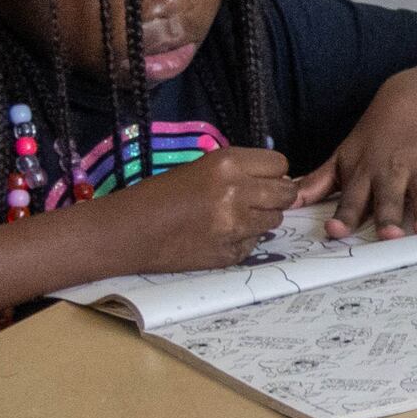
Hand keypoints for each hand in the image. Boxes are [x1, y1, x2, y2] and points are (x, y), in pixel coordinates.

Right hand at [108, 146, 297, 272]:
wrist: (130, 231)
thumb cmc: (159, 194)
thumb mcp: (202, 167)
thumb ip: (240, 170)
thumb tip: (275, 178)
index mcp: (228, 164)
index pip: (280, 164)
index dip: (273, 172)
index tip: (263, 178)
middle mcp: (238, 192)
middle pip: (287, 193)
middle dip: (277, 196)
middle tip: (259, 199)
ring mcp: (237, 226)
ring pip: (275, 220)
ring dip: (262, 219)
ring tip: (234, 217)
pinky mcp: (231, 253)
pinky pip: (255, 244)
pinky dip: (243, 240)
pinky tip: (220, 236)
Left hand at [293, 75, 416, 239]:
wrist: (413, 96)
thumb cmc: (374, 132)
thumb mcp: (344, 153)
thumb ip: (319, 180)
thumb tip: (289, 200)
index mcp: (366, 173)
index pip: (352, 199)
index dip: (344, 215)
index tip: (336, 231)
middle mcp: (395, 173)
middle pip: (390, 199)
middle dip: (389, 216)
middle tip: (390, 235)